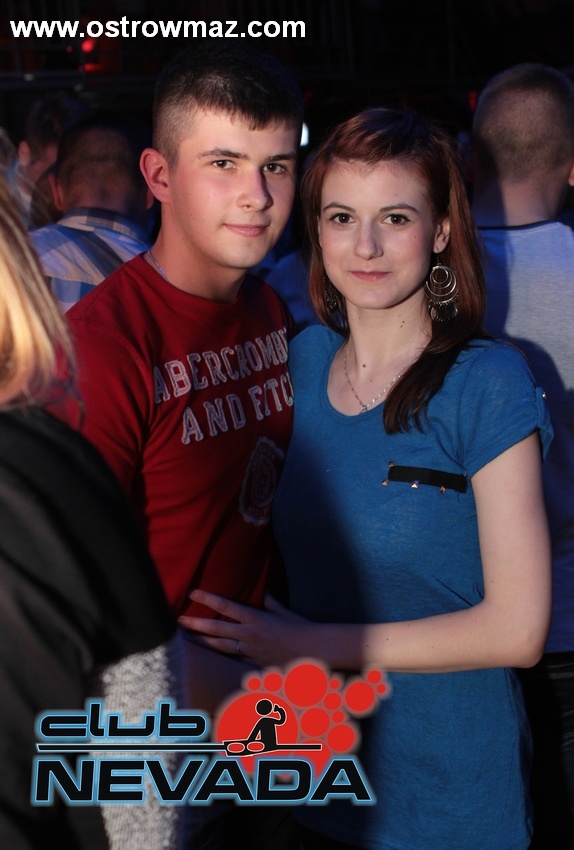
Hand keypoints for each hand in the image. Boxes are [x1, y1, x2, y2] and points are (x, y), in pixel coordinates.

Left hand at [178, 590, 308, 667]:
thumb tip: (265, 593)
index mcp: (255, 618)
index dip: (208, 598)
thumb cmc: (301, 628)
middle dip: (196, 624)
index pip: (226, 606)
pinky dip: (224, 662)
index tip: (193, 592)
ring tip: (187, 640)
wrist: (313, 650)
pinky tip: (210, 665)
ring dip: (203, 643)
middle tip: (178, 620)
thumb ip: (272, 604)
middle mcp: (249, 634)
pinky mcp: (254, 664)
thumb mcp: (285, 612)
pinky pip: (235, 662)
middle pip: (216, 629)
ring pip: (220, 647)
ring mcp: (250, 651)